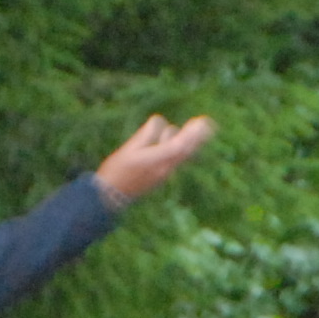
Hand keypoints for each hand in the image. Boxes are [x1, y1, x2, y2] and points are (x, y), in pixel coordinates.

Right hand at [96, 115, 214, 207]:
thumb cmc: (116, 171)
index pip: (180, 145)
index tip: (200, 121)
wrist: (111, 196)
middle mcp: (165, 168)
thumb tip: (159, 121)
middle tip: (208, 122)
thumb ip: (145, 135)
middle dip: (198, 136)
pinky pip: (176, 161)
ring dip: (189, 142)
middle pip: (187, 150)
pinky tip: (181, 143)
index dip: (192, 133)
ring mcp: (164, 174)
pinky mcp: (161, 177)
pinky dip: (182, 150)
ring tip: (195, 128)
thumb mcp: (128, 149)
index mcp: (157, 160)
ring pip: (183, 156)